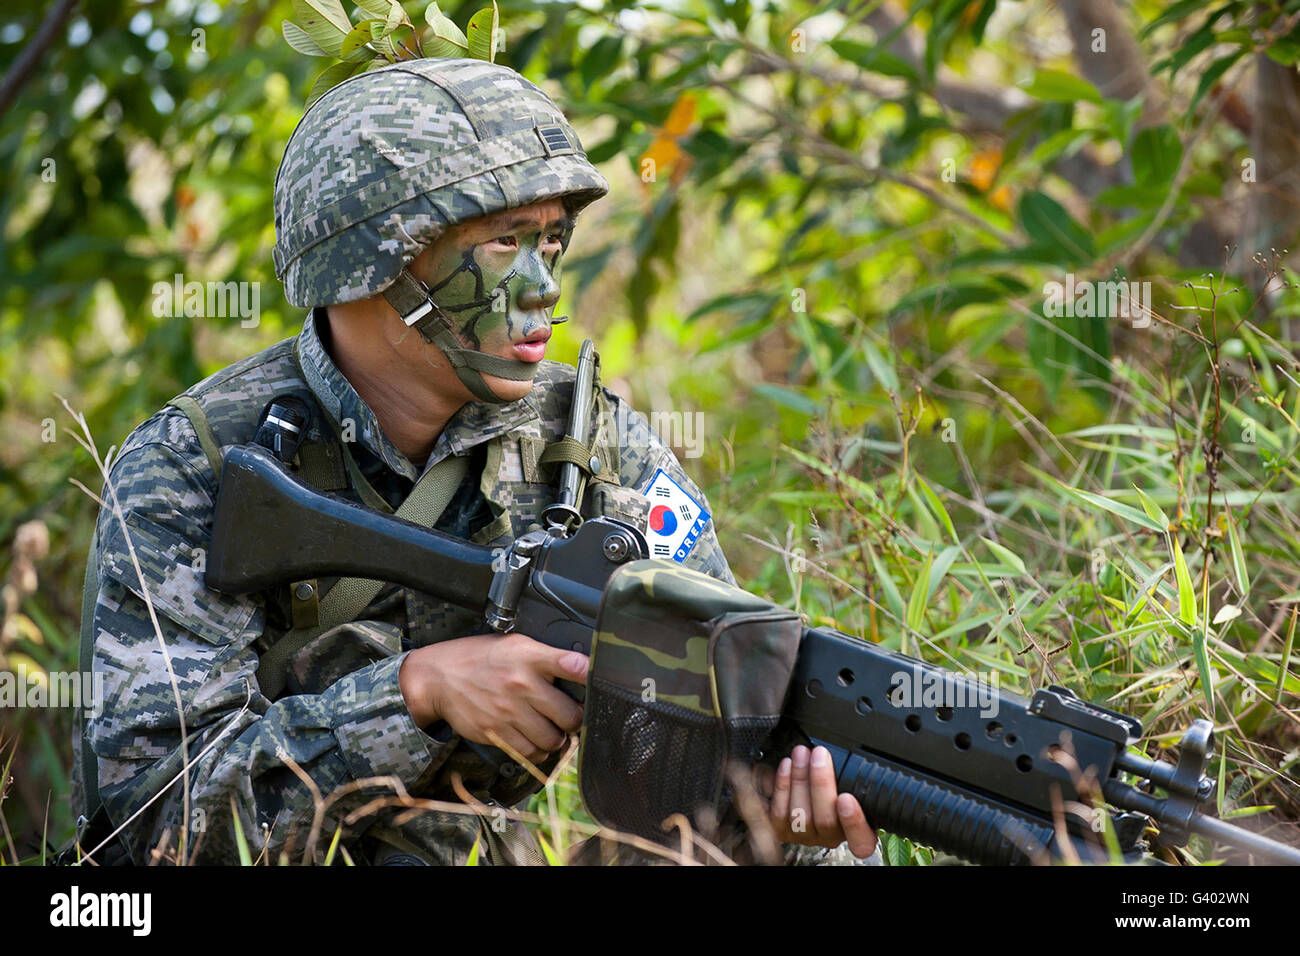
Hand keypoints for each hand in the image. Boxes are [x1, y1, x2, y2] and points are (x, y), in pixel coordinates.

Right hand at [398, 632, 587, 763]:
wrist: (438, 677)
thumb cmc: (480, 659)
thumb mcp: (515, 645)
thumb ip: (546, 658)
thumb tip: (581, 672)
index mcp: (529, 656)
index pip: (572, 665)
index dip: (593, 675)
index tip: (605, 682)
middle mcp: (521, 684)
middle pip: (570, 715)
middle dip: (575, 719)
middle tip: (570, 716)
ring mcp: (508, 711)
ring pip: (553, 739)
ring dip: (557, 738)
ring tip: (552, 729)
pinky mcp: (496, 733)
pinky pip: (530, 753)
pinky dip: (538, 751)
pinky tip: (534, 740)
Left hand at [763, 745, 875, 857]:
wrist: (806, 790)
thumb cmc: (834, 785)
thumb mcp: (851, 783)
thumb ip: (851, 778)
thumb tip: (839, 757)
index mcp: (857, 831)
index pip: (862, 841)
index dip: (854, 823)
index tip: (846, 798)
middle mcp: (832, 837)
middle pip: (826, 820)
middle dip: (820, 783)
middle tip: (819, 755)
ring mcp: (806, 836)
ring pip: (800, 815)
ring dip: (799, 778)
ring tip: (801, 753)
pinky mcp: (783, 831)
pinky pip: (780, 812)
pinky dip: (782, 785)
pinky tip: (787, 765)